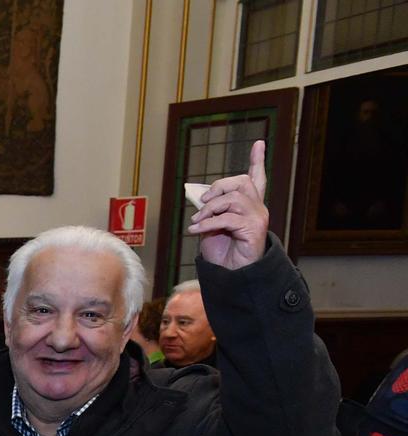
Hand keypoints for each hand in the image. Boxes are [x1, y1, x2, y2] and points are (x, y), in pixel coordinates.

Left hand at [188, 139, 270, 269]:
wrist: (230, 273)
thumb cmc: (222, 251)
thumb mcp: (212, 225)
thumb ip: (211, 209)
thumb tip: (201, 196)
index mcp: (249, 204)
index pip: (257, 178)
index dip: (257, 161)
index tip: (258, 143)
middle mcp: (257, 208)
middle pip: (240, 183)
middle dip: (217, 188)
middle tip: (201, 203)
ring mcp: (258, 217)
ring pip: (233, 199)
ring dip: (209, 209)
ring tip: (196, 222)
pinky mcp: (253, 229)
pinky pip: (227, 218)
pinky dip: (208, 223)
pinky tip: (195, 230)